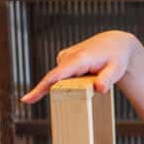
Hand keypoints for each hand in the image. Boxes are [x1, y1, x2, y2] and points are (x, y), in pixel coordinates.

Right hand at [20, 30, 138, 103]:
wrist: (116, 44)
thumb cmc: (116, 57)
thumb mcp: (116, 69)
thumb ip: (108, 79)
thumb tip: (100, 88)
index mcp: (79, 59)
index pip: (56, 76)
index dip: (40, 88)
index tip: (27, 99)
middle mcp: (69, 56)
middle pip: (56, 80)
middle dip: (64, 91)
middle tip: (87, 84)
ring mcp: (65, 57)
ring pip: (61, 79)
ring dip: (71, 85)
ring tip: (93, 75)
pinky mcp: (64, 59)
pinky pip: (62, 75)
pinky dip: (70, 80)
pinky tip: (86, 75)